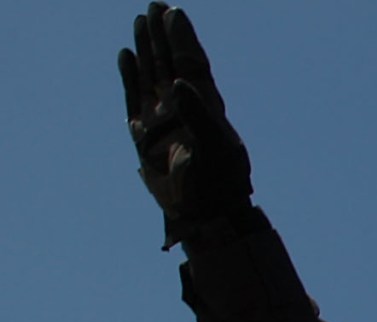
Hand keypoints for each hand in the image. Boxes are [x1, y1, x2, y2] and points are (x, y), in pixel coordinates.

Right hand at [118, 3, 252, 248]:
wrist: (204, 211)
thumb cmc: (217, 182)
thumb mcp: (214, 148)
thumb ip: (198, 115)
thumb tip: (180, 83)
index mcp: (206, 106)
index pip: (192, 63)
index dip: (183, 37)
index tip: (174, 12)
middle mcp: (183, 106)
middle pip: (170, 61)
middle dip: (163, 34)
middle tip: (154, 5)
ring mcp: (162, 117)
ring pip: (151, 74)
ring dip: (146, 48)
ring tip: (140, 21)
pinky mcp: (143, 133)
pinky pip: (133, 96)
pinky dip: (129, 75)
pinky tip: (125, 55)